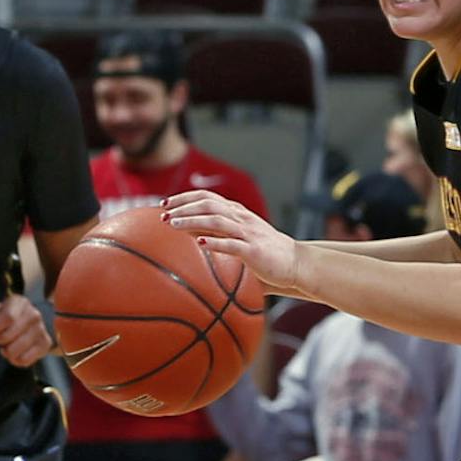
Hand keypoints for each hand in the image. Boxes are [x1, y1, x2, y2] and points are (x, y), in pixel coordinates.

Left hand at [0, 294, 52, 365]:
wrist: (34, 323)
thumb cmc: (11, 316)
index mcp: (21, 303)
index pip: (6, 318)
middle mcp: (34, 315)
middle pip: (8, 336)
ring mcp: (41, 330)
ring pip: (15, 351)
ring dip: (6, 352)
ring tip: (7, 347)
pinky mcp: (45, 344)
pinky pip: (24, 360)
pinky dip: (16, 360)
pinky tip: (16, 353)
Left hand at [162, 191, 309, 295]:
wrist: (297, 263)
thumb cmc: (267, 255)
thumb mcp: (241, 240)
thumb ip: (220, 237)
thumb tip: (191, 239)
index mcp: (238, 213)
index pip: (208, 198)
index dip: (185, 197)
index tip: (165, 203)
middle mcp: (242, 219)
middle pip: (208, 204)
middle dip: (183, 206)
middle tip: (163, 213)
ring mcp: (248, 233)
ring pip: (216, 220)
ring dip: (192, 220)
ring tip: (173, 224)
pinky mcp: (254, 251)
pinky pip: (232, 244)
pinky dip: (214, 242)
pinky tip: (198, 243)